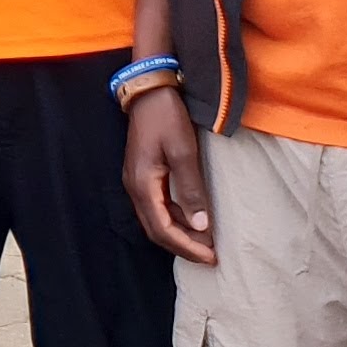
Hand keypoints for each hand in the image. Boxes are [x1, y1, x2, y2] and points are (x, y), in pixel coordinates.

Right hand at [123, 88, 213, 264]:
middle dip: (183, 247)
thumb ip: (191, 189)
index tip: (211, 256)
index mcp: (142, 184)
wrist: (149, 89)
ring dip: (179, 235)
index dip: (187, 247)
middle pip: (156, 230)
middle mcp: (134, 188)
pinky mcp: (142, 175)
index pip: (163, 229)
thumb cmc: (167, 117)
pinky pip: (157, 207)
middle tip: (211, 256)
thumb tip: (201, 225)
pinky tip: (192, 220)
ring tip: (205, 243)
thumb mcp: (184, 151)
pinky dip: (175, 219)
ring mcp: (136, 181)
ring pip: (156, 220)